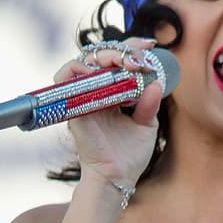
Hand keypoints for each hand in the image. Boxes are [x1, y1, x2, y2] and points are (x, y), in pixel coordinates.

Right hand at [51, 38, 167, 192]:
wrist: (118, 177)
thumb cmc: (130, 154)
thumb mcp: (146, 125)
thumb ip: (149, 103)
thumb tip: (156, 83)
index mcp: (112, 92)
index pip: (118, 60)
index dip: (131, 47)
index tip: (150, 46)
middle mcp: (95, 91)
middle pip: (100, 55)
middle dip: (121, 50)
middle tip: (139, 60)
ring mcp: (82, 97)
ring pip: (83, 61)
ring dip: (102, 56)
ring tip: (123, 63)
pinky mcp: (72, 106)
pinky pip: (65, 80)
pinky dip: (76, 69)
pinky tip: (94, 71)